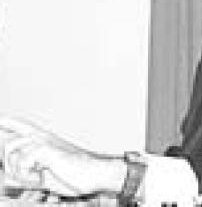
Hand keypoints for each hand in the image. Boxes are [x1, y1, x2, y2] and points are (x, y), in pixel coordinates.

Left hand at [0, 116, 124, 197]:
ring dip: (19, 171)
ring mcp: (44, 141)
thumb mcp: (48, 173)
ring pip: (13, 151)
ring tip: (35, 178)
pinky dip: (28, 174)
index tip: (0, 119)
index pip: (22, 125)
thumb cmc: (76, 174)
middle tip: (23, 175)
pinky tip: (41, 176)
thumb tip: (11, 173)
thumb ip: (30, 169)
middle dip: (8, 162)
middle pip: (10, 141)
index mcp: (45, 140)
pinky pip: (22, 161)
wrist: (94, 174)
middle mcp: (43, 137)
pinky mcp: (46, 149)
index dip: (9, 122)